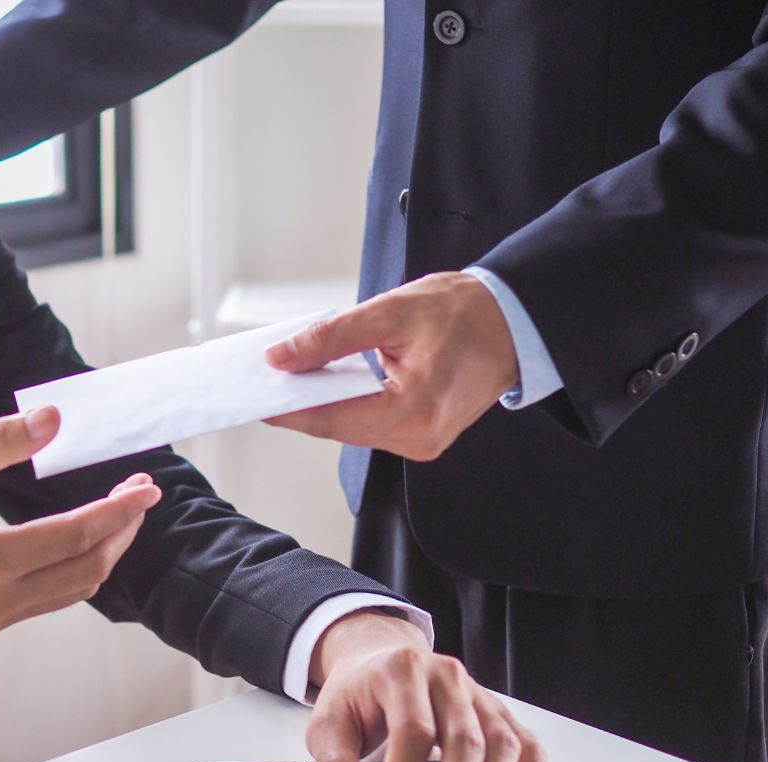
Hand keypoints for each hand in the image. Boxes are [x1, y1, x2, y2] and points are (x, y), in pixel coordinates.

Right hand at [0, 407, 159, 662]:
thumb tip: (51, 419)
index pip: (76, 535)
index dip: (119, 509)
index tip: (146, 485)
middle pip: (86, 569)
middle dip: (121, 530)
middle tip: (140, 493)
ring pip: (71, 590)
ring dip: (102, 551)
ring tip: (119, 513)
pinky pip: (47, 599)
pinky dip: (75, 568)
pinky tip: (77, 539)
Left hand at [264, 272, 518, 461]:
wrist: (512, 322)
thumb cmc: (462, 312)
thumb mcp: (388, 312)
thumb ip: (330, 338)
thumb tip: (282, 357)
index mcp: (414, 409)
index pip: (331, 417)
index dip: (288, 408)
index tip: (255, 396)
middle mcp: (419, 437)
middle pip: (338, 428)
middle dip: (300, 405)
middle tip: (264, 382)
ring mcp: (423, 443)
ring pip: (353, 429)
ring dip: (323, 405)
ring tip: (293, 378)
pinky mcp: (424, 438)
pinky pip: (372, 426)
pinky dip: (348, 407)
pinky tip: (330, 385)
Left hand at [307, 611, 545, 761]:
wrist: (378, 662)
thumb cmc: (357, 695)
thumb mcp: (329, 722)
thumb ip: (335, 759)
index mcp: (402, 670)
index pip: (414, 730)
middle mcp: (446, 675)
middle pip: (465, 740)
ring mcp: (477, 693)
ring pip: (501, 742)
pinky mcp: (496, 711)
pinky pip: (526, 744)